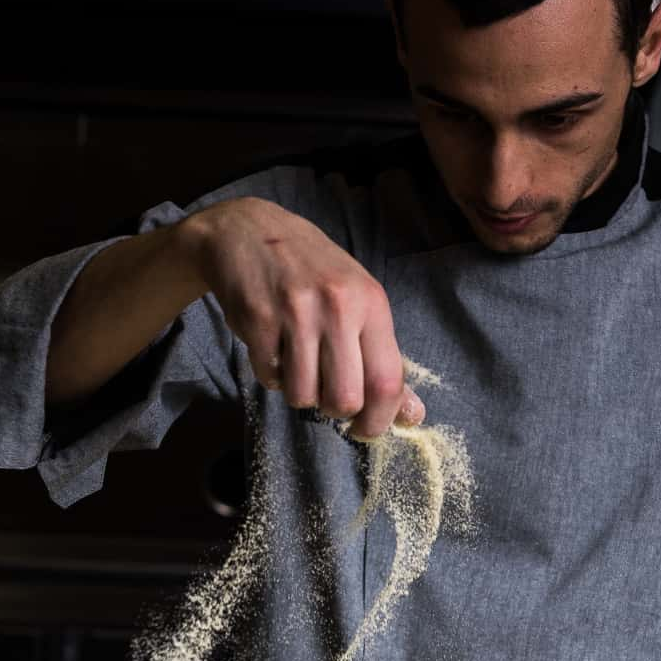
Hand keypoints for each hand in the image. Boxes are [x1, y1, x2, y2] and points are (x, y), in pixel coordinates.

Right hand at [183, 197, 422, 439]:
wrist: (248, 231)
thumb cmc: (313, 271)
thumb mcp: (358, 302)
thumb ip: (382, 358)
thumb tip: (412, 415)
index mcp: (371, 303)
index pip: (386, 381)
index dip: (378, 420)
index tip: (365, 430)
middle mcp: (338, 306)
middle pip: (345, 399)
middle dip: (335, 411)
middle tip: (327, 394)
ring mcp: (295, 312)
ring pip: (303, 396)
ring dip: (300, 394)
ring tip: (298, 366)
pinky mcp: (258, 320)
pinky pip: (270, 378)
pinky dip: (272, 376)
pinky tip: (274, 348)